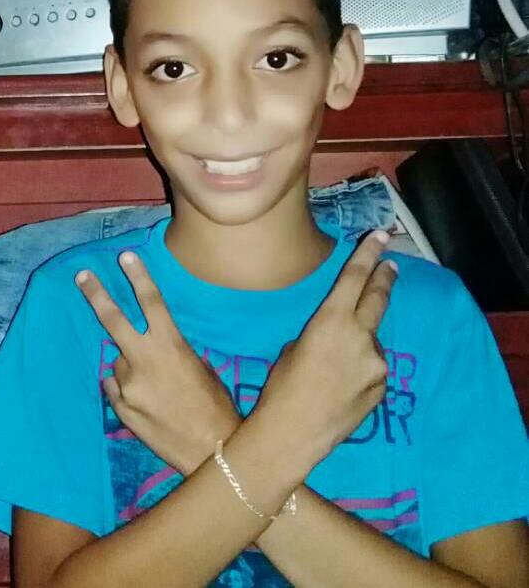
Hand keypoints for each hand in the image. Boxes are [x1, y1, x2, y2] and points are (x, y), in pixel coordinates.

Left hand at [75, 253, 240, 476]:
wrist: (211, 449)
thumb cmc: (216, 405)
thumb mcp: (202, 369)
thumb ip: (173, 352)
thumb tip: (156, 348)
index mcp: (172, 347)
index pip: (152, 303)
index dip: (138, 277)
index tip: (125, 257)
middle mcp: (145, 362)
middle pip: (114, 321)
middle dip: (96, 295)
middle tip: (82, 276)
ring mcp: (129, 387)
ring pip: (119, 364)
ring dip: (130, 366)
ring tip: (157, 386)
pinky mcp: (122, 411)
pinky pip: (116, 389)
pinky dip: (125, 388)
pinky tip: (146, 399)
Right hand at [253, 230, 396, 475]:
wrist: (293, 436)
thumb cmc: (281, 388)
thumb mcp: (295, 347)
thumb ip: (325, 332)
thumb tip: (342, 334)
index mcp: (331, 321)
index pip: (355, 277)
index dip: (369, 253)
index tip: (382, 236)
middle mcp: (361, 336)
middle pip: (378, 297)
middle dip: (385, 277)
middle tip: (392, 264)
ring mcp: (376, 363)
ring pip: (373, 341)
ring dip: (363, 342)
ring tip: (338, 364)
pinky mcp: (383, 387)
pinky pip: (373, 368)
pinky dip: (363, 368)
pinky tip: (343, 386)